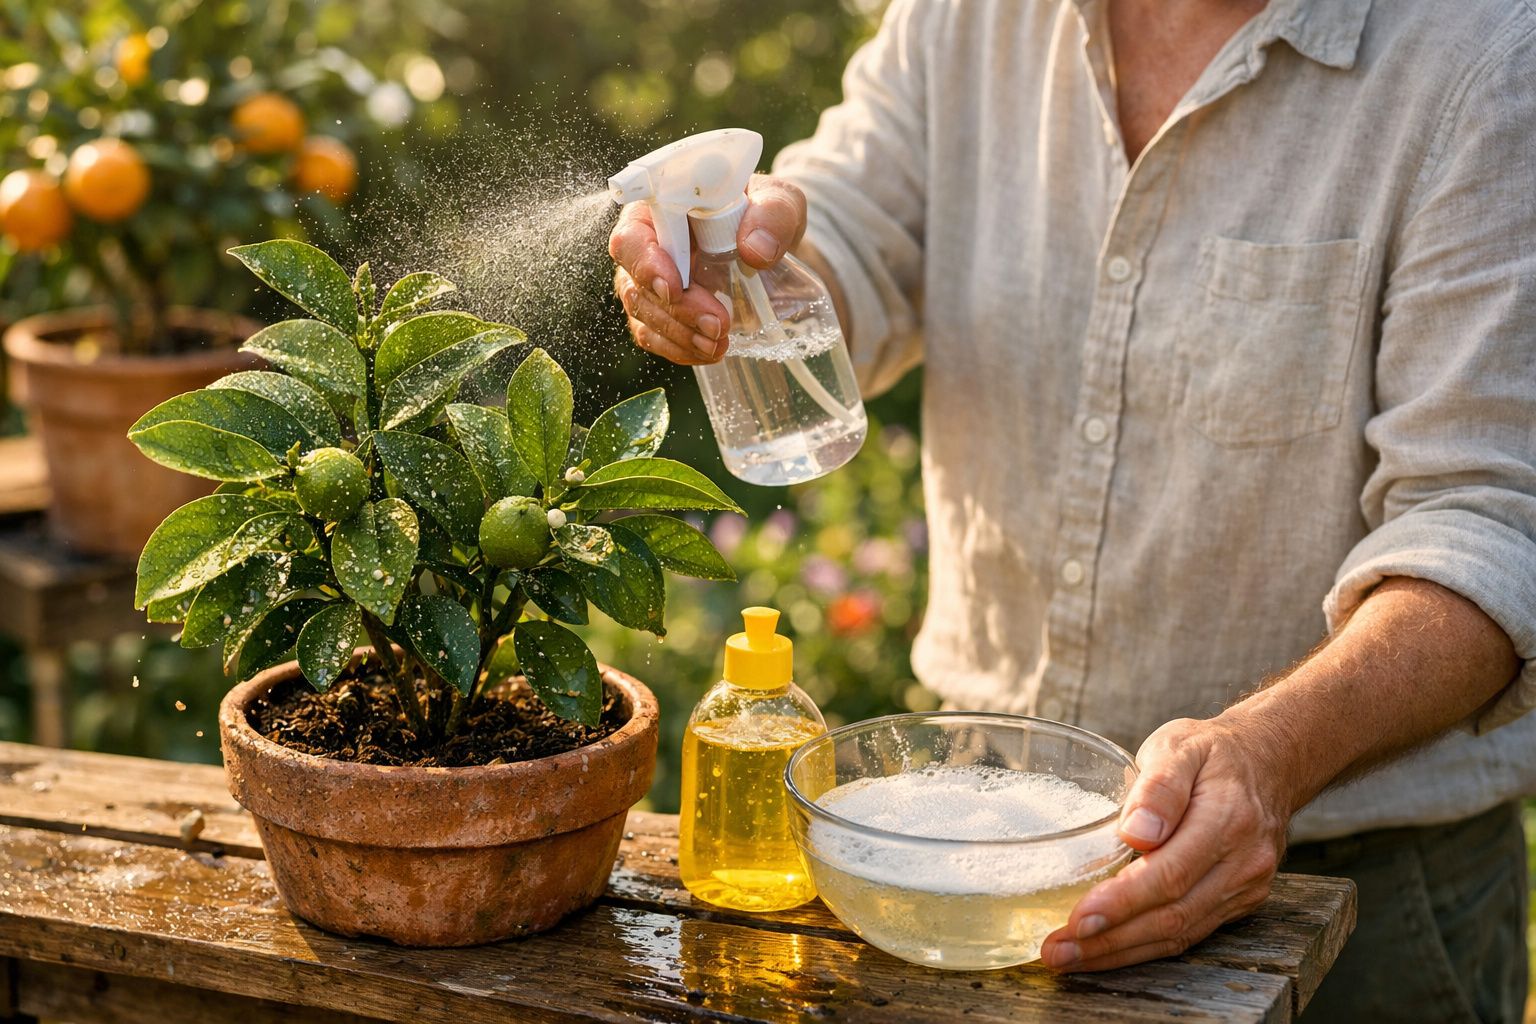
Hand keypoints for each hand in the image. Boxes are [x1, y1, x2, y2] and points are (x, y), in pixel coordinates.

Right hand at [608, 174, 806, 364]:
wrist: (767, 241)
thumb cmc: (762, 212)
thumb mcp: (779, 202)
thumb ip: (772, 215)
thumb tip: (755, 250)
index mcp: (660, 209)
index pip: (632, 237)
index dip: (646, 265)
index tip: (675, 288)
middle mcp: (645, 246)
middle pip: (636, 284)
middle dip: (675, 310)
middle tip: (717, 324)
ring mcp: (649, 282)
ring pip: (643, 314)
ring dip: (679, 335)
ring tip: (718, 344)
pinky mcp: (661, 310)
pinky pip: (655, 336)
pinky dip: (680, 349)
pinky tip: (708, 352)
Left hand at [1039, 715, 1290, 971]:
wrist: (1267, 763)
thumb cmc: (1211, 752)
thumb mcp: (1180, 746)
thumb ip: (1159, 787)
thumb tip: (1136, 832)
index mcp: (1227, 819)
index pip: (1170, 873)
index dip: (1123, 902)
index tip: (1079, 919)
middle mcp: (1243, 862)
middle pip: (1172, 916)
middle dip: (1110, 940)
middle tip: (1057, 951)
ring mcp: (1245, 888)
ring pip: (1180, 934)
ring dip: (1121, 952)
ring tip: (1069, 958)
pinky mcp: (1239, 902)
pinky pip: (1190, 934)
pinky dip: (1144, 947)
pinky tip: (1106, 950)